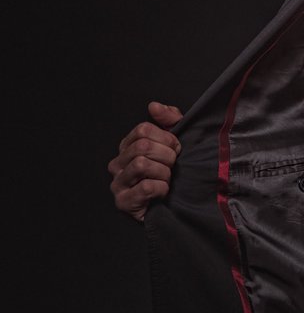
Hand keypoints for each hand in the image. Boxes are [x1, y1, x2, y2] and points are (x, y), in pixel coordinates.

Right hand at [107, 101, 182, 221]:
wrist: (176, 206)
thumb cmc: (173, 172)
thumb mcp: (175, 141)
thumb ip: (169, 119)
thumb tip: (154, 106)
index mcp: (128, 146)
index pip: (144, 129)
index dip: (167, 138)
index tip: (176, 149)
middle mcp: (118, 163)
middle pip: (142, 146)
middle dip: (167, 156)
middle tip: (172, 166)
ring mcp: (118, 183)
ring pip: (142, 164)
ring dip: (164, 173)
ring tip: (167, 179)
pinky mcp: (123, 202)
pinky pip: (145, 187)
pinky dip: (161, 189)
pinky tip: (162, 193)